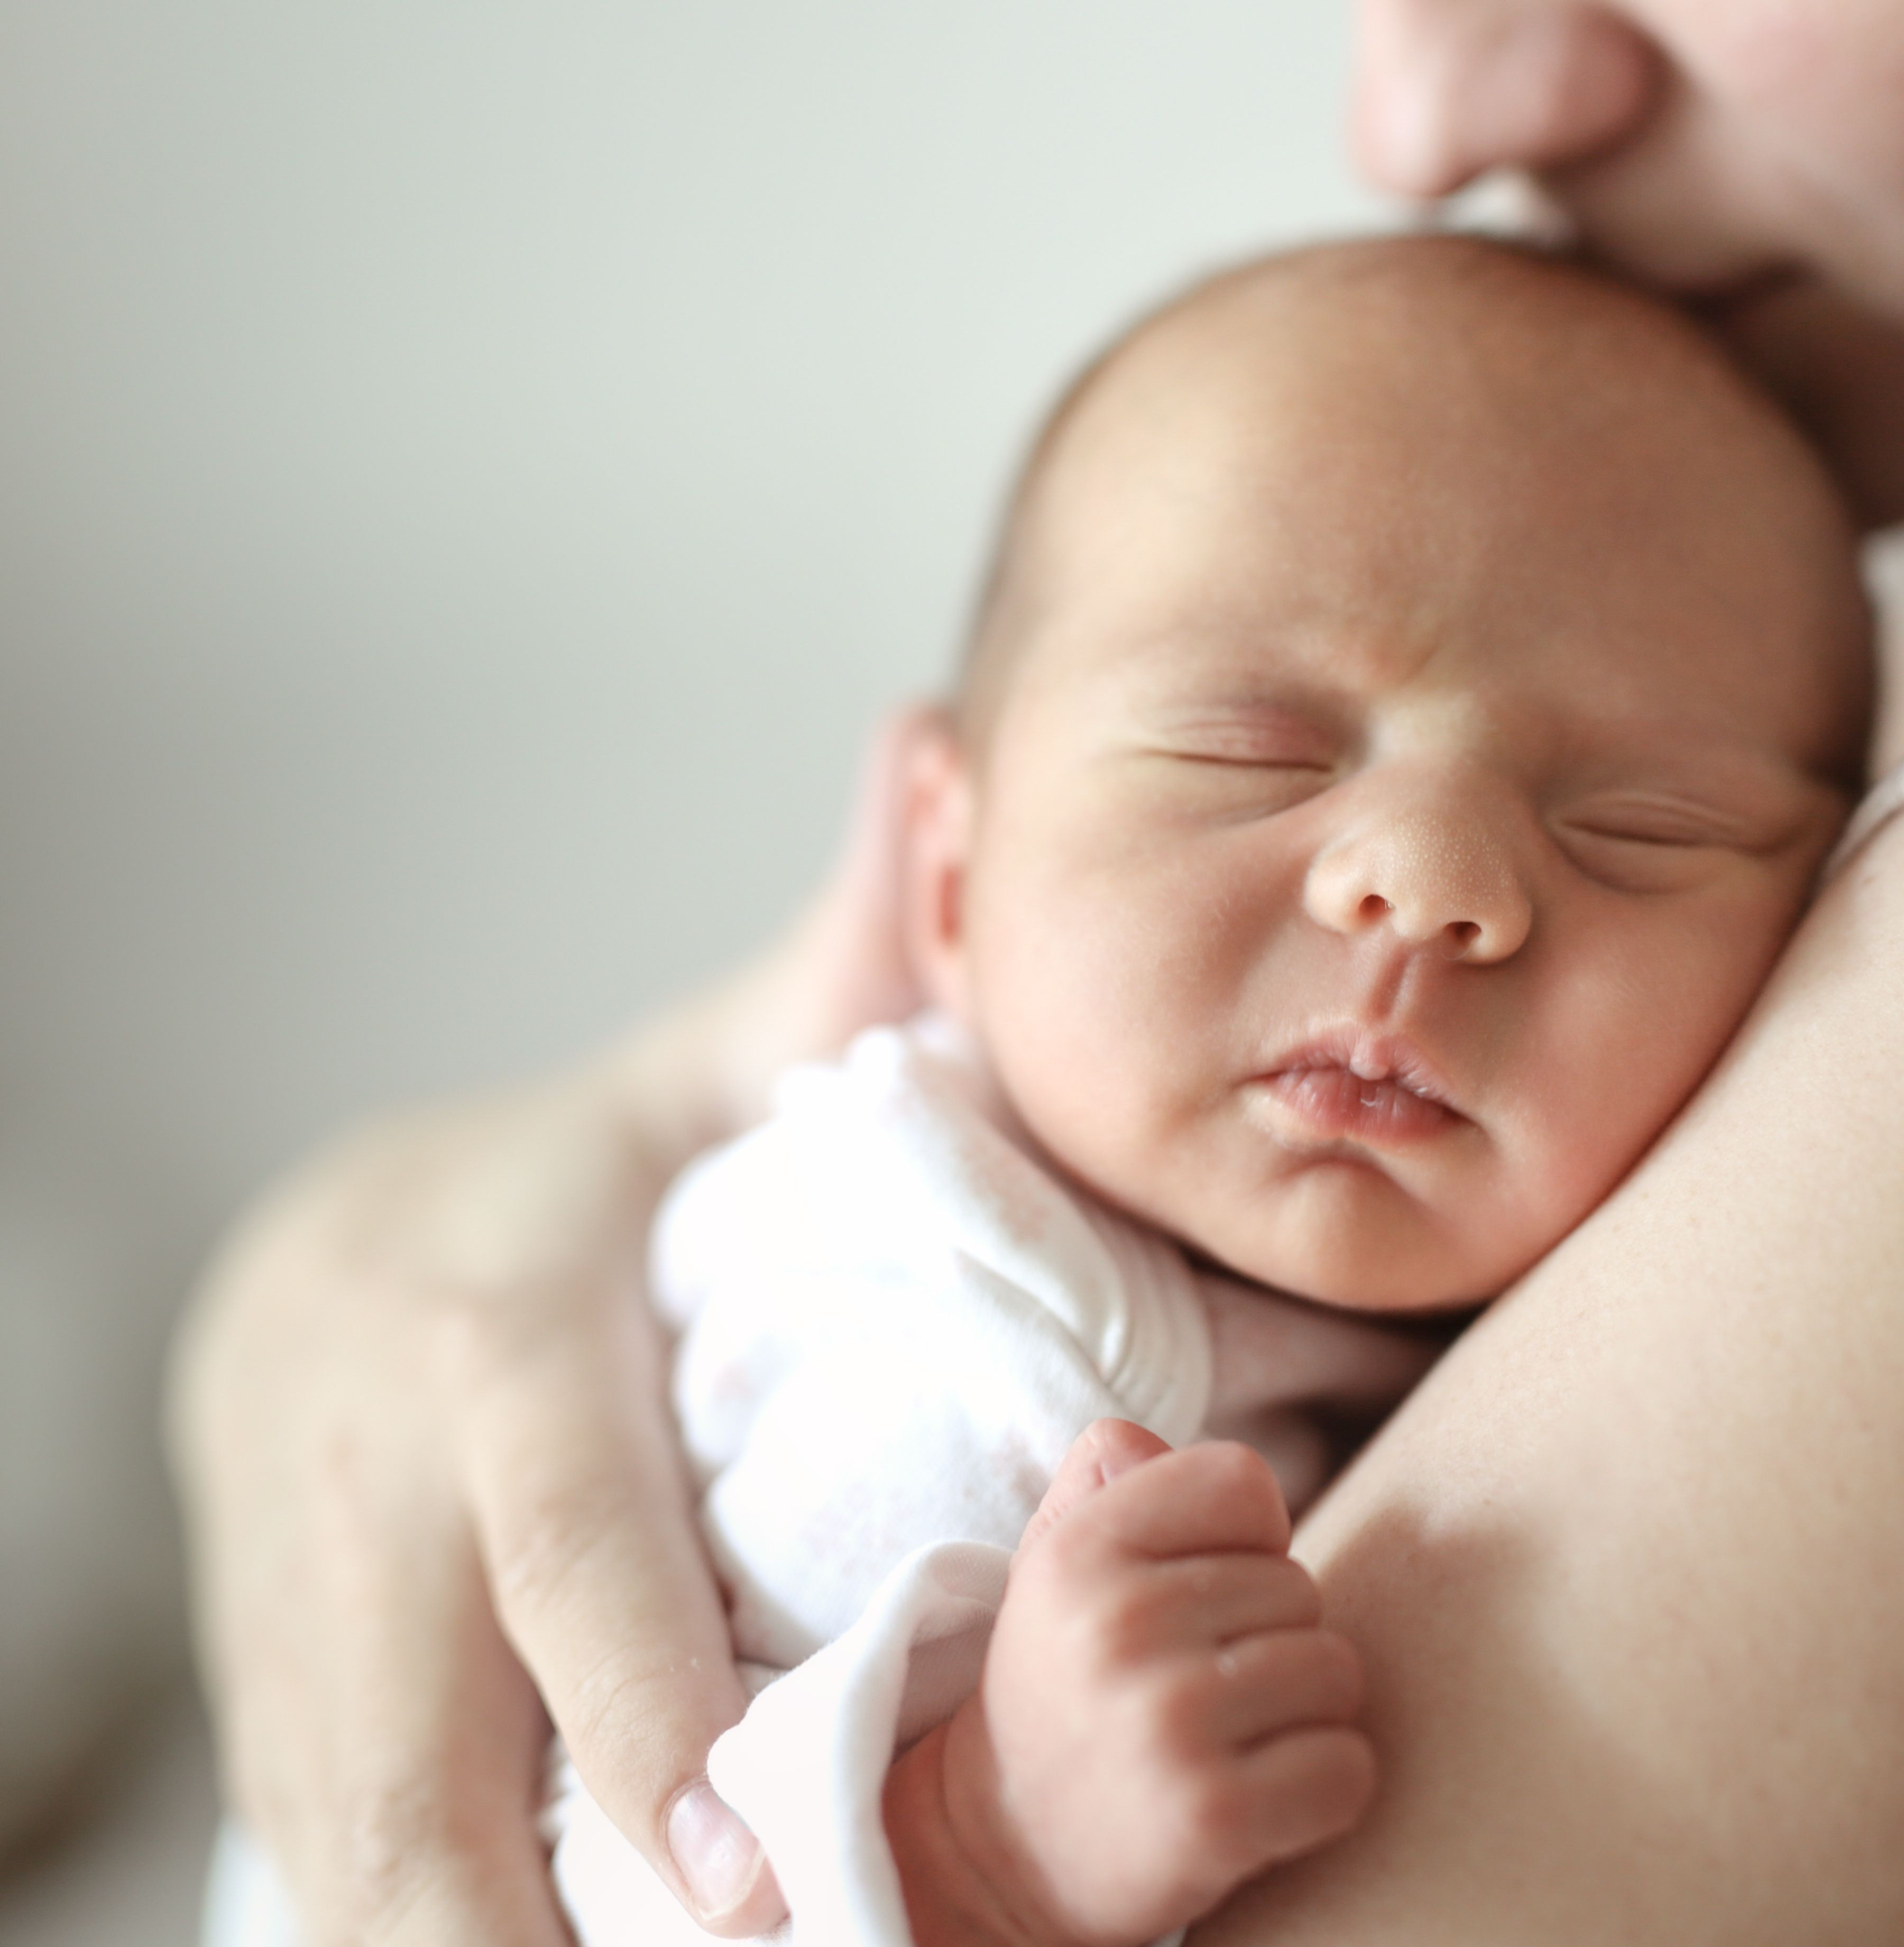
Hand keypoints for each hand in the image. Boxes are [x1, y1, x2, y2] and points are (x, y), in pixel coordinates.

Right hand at [168, 705, 952, 1942]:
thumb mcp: (696, 1067)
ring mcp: (292, 1596)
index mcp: (486, 1326)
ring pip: (350, 1822)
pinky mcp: (269, 1686)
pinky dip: (418, 1928)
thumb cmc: (575, 1184)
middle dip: (532, 1895)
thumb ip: (843, 963)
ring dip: (470, 1942)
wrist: (321, 1259)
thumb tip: (947, 752)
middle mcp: (364, 1473)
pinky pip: (327, 1843)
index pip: (556, 1527)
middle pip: (416, 1727)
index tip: (736, 1843)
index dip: (632, 1689)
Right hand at [886, 1423, 1376, 1946]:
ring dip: (1304, 1717)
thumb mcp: (1057, 1571)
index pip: (1244, 1481)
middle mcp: (1119, 1626)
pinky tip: (1257, 1805)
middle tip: (1197, 1693)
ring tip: (1226, 1745)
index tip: (1196, 1598)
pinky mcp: (1214, 1816)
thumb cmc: (1064, 1690)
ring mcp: (1167, 1722)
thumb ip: (1107, 1484)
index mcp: (1079, 1550)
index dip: (1243, 1541)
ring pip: (1337, 1671)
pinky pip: (1348, 1769)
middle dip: (1270, 1640)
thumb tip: (1137, 1438)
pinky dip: (1325, 1792)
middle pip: (1300, 1586)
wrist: (1004, 1855)